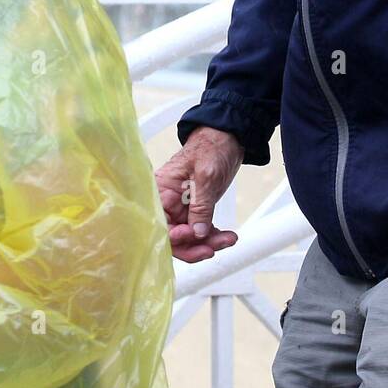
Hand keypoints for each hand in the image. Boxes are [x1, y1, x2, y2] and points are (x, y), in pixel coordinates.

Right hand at [155, 126, 242, 262]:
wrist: (228, 138)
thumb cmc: (210, 146)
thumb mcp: (205, 175)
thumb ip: (200, 205)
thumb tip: (197, 233)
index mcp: (161, 190)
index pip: (159, 222)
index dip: (173, 236)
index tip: (191, 235)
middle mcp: (168, 203)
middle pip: (173, 236)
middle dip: (192, 246)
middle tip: (210, 249)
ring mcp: (183, 208)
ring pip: (190, 238)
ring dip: (208, 243)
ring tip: (227, 240)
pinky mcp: (197, 210)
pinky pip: (201, 231)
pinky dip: (214, 237)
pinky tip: (227, 236)